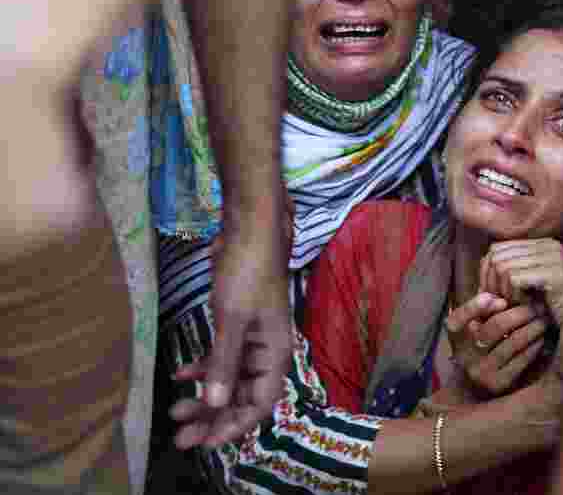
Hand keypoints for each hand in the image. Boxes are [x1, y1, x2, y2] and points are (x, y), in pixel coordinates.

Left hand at [172, 224, 291, 448]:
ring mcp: (252, 338)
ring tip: (175, 411)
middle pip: (242, 396)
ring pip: (229, 379)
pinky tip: (180, 373)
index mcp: (275, 352)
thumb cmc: (248, 270)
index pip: (260, 403)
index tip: (207, 442)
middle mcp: (267, 351)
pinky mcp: (237, 326)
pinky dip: (202, 368)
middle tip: (181, 437)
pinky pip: (222, 358)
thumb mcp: (233, 318)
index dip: (235, 426)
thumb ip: (224, 361)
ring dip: (205, 396)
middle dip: (213, 417)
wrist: (250, 230)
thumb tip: (217, 403)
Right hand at [446, 292, 550, 397]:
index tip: (501, 300)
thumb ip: (483, 305)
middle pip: (495, 326)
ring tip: (543, 320)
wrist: (475, 387)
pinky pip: (521, 359)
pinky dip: (534, 345)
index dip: (477, 306)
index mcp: (455, 335)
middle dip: (521, 313)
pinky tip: (540, 338)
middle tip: (536, 307)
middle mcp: (464, 354)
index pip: (460, 317)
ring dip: (533, 327)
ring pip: (512, 342)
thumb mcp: (474, 324)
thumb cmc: (479, 345)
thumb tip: (500, 296)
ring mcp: (481, 371)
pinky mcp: (498, 383)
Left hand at [480, 239, 562, 329]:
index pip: (497, 248)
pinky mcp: (554, 272)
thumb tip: (484, 261)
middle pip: (496, 255)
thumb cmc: (555, 306)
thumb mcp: (531, 282)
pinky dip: (514, 295)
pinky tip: (526, 304)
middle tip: (502, 302)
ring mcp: (552, 256)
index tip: (494, 294)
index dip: (488, 272)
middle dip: (492, 282)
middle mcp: (548, 244)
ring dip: (503, 290)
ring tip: (516, 303)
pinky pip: (513, 278)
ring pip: (502, 266)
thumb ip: (512, 268)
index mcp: (542, 243)